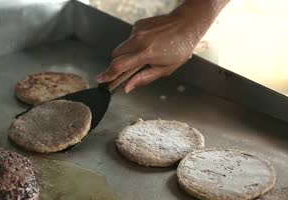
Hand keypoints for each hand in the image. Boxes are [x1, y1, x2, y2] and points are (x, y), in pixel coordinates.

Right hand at [96, 0, 228, 92]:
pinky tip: (149, 45)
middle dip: (117, 65)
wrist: (186, 24)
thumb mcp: (165, 69)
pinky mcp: (138, 24)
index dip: (108, 75)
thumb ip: (143, 79)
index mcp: (145, 53)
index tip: (101, 79)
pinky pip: (130, 39)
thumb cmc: (180, 48)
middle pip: (115, 56)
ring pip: (122, 47)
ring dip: (127, 55)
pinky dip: (134, 45)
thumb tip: (127, 87)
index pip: (119, 66)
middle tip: (124, 73)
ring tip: (145, 56)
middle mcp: (138, 40)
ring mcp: (137, 31)